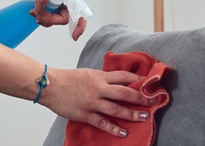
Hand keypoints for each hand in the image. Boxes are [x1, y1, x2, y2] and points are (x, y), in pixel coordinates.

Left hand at [29, 0, 86, 39]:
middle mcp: (69, 2)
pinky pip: (50, 16)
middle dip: (50, 19)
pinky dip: (42, 16)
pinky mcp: (54, 6)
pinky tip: (35, 12)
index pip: (81, 13)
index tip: (74, 36)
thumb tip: (41, 7)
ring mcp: (62, 5)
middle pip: (63, 19)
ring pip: (55, 20)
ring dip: (44, 19)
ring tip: (34, 12)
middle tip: (37, 14)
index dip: (80, 26)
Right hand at [39, 67, 155, 137]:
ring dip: (132, 114)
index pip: (123, 77)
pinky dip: (114, 128)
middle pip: (124, 93)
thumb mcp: (88, 73)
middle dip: (141, 97)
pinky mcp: (85, 114)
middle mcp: (98, 88)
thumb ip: (102, 78)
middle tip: (153, 101)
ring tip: (144, 117)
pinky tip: (123, 132)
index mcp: (99, 76)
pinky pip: (103, 123)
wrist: (50, 86)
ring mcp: (92, 102)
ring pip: (116, 109)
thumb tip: (118, 82)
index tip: (148, 84)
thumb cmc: (68, 78)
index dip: (137, 80)